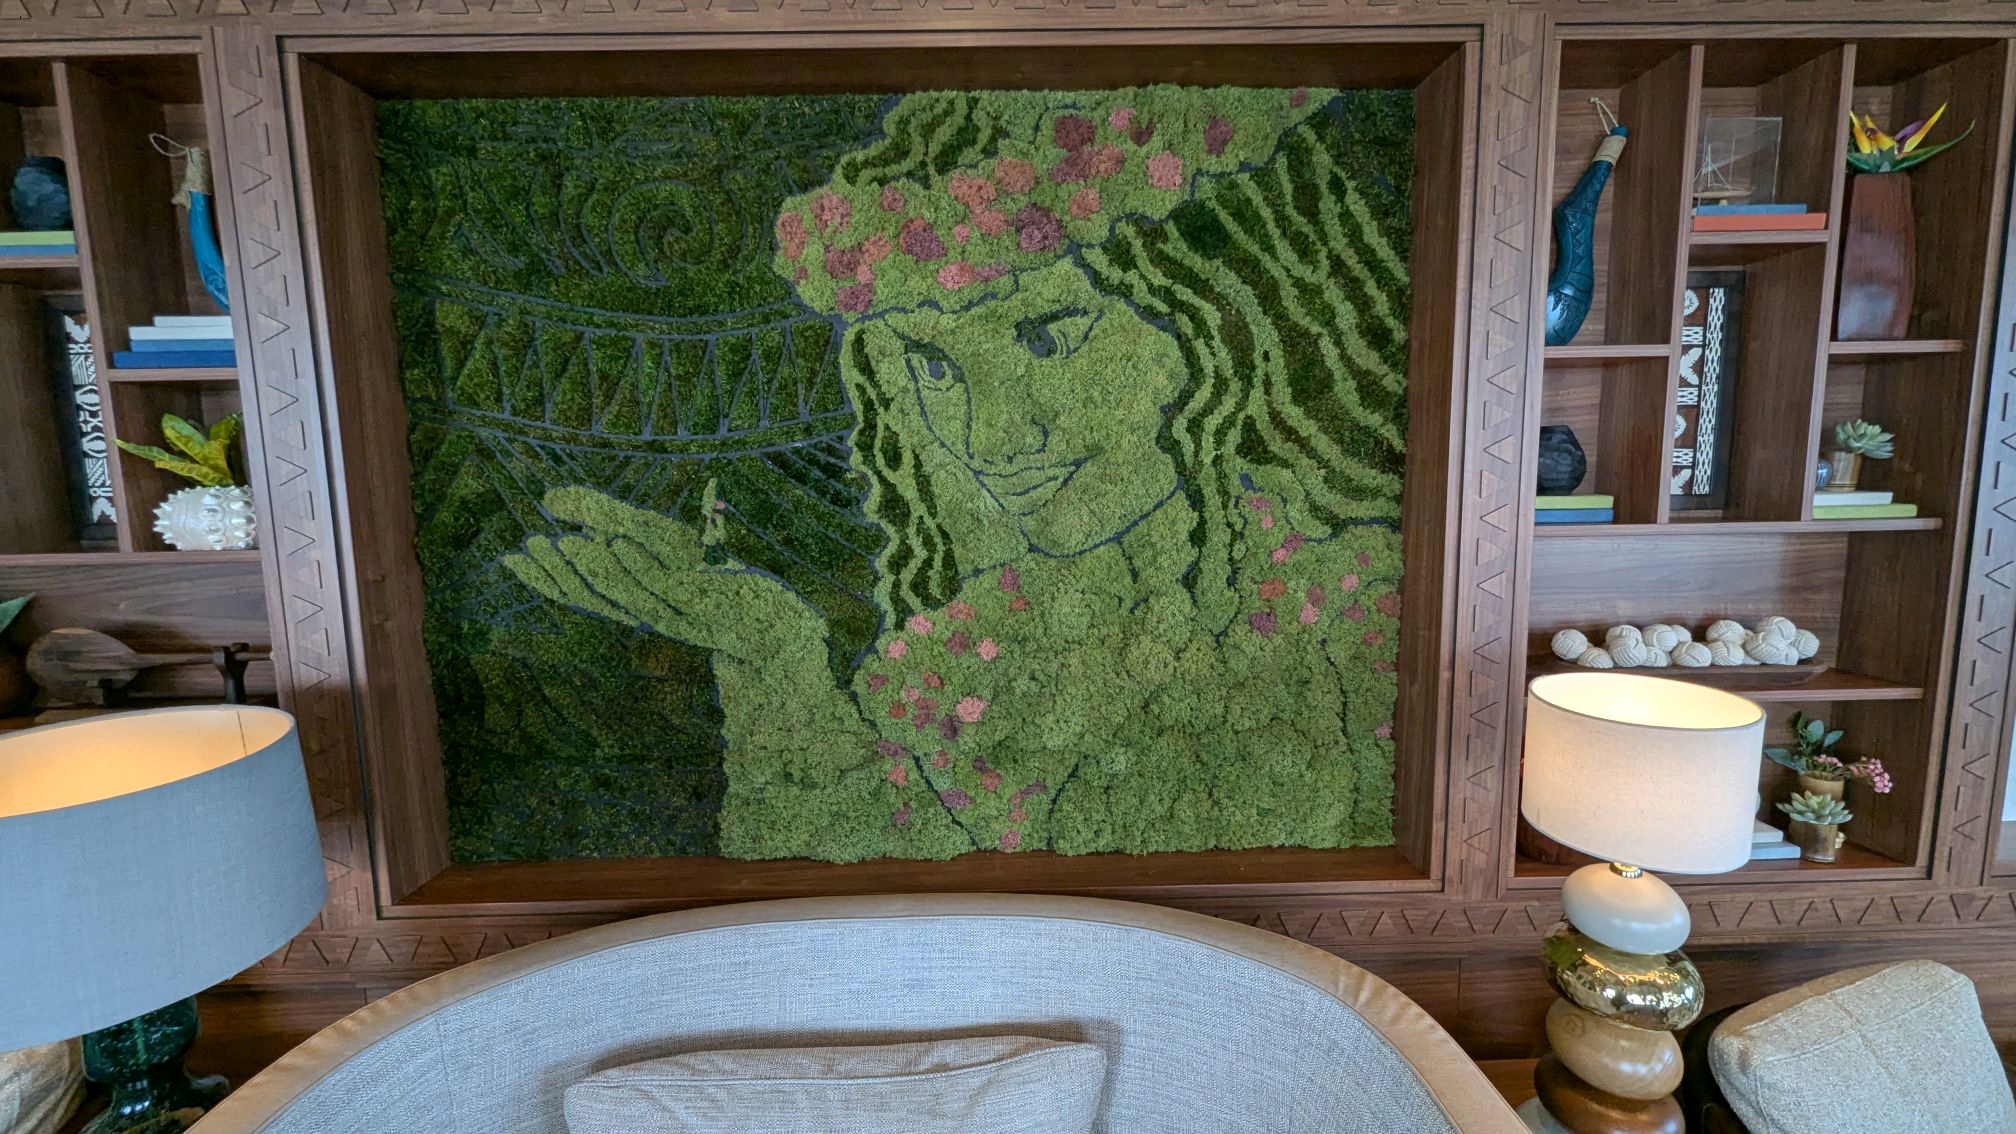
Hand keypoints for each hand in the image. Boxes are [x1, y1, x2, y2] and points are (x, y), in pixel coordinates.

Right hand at [507, 487, 825, 663]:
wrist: (776, 625)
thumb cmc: (714, 579)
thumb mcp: (659, 539)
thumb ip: (606, 514)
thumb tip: (549, 498)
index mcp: (635, 604)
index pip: (581, 595)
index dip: (544, 579)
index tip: (508, 559)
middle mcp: (651, 614)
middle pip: (599, 597)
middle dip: (562, 572)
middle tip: (528, 546)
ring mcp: (682, 612)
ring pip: (631, 593)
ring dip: (596, 568)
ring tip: (564, 542)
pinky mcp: (713, 602)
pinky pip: (671, 585)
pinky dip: (642, 564)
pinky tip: (621, 540)